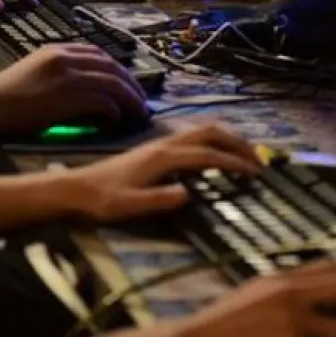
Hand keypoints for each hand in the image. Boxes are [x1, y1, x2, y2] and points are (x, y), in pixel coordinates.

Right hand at [0, 43, 148, 133]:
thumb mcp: (34, 72)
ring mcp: (68, 76)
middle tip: (141, 99)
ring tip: (139, 112)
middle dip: (132, 83)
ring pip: (114, 83)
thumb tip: (83, 88)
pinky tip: (115, 120)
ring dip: (131, 99)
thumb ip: (59, 73)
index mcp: (57, 50)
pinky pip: (104, 101)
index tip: (127, 81)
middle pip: (112, 66)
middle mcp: (65, 58)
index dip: (118, 67)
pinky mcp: (69, 97)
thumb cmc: (5, 97)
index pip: (98, 53)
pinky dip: (115, 111)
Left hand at [64, 124, 259, 222]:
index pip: (207, 155)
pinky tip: (215, 152)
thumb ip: (158, 200)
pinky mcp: (155, 147)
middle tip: (259, 159)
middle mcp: (164, 144)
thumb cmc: (102, 200)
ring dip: (226, 138)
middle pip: (210, 133)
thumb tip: (189, 194)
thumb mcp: (129, 206)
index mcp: (163, 157)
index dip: (233, 162)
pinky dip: (213, 140)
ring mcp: (159, 143)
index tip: (255, 173)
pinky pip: (193, 135)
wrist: (75, 188)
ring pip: (201, 130)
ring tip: (245, 153)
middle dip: (237, 143)